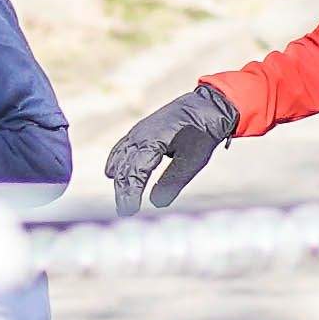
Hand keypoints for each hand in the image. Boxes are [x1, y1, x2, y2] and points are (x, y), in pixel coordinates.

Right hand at [104, 82, 237, 212]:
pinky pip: (122, 148)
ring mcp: (139, 131)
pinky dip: (116, 161)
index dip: (131, 193)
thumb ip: (173, 181)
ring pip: (122, 159)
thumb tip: (155, 203)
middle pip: (125, 168)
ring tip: (121, 199)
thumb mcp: (193, 161)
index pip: (135, 172)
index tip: (129, 211)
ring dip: (120, 180)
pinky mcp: (141, 130)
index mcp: (153, 142)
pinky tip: (111, 173)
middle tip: (124, 212)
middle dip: (123, 191)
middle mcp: (140, 136)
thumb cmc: (202, 134)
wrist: (207, 106)